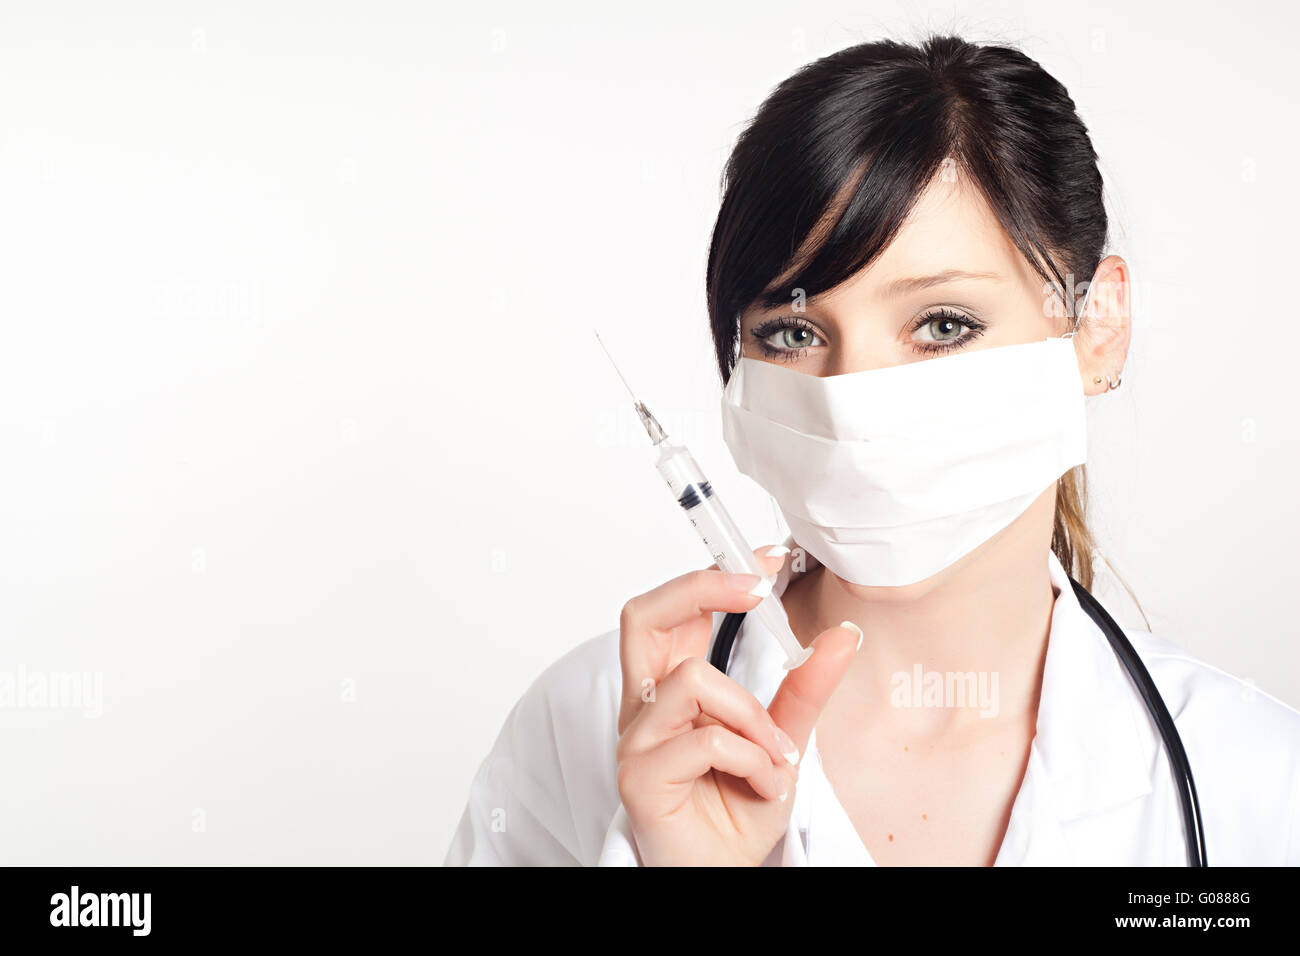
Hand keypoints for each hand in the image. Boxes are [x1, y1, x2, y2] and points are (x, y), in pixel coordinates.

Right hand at [614, 546, 859, 865]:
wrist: (723, 873)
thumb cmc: (737, 809)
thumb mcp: (782, 738)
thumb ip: (804, 687)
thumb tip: (842, 634)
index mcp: (669, 686)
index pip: (671, 611)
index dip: (711, 576)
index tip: (767, 560)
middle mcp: (644, 706)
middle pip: (643, 617)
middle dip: (701, 588)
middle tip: (756, 591)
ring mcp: (635, 740)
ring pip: (692, 679)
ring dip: (752, 714)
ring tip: (775, 754)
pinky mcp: (639, 776)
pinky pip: (705, 739)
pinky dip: (751, 759)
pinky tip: (763, 784)